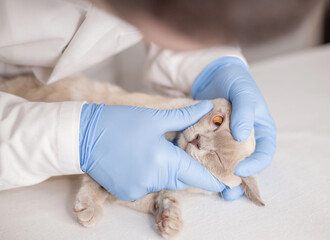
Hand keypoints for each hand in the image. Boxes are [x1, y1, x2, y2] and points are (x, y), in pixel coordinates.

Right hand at [79, 101, 225, 200]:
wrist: (82, 137)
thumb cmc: (119, 123)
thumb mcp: (154, 117)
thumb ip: (185, 116)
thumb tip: (207, 107)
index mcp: (164, 162)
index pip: (198, 176)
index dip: (214, 179)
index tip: (227, 182)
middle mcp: (153, 180)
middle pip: (181, 178)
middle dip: (186, 167)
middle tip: (184, 151)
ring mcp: (138, 189)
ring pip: (164, 180)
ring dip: (167, 169)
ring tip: (158, 150)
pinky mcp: (126, 193)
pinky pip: (148, 184)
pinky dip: (151, 174)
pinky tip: (141, 158)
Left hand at [191, 56, 276, 200]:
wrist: (216, 75)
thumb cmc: (237, 82)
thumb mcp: (244, 92)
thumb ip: (245, 111)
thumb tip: (242, 135)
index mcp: (262, 132)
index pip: (264, 155)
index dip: (256, 166)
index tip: (242, 170)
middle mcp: (246, 140)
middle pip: (245, 165)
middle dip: (236, 180)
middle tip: (226, 192)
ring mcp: (228, 142)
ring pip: (226, 163)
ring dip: (219, 176)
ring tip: (210, 186)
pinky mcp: (212, 140)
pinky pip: (210, 154)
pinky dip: (204, 162)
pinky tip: (195, 168)